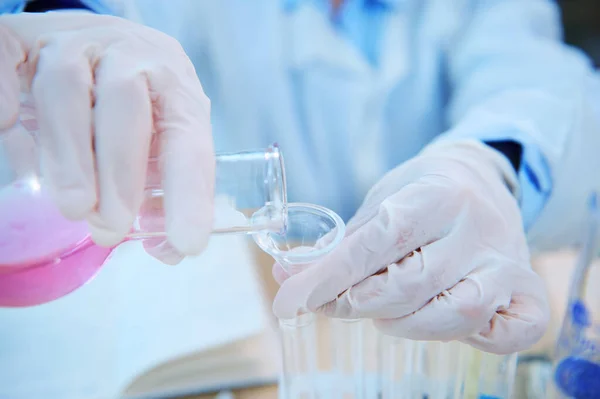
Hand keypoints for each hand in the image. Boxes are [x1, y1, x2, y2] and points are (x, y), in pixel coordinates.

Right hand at [0, 12, 213, 262]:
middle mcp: (130, 55)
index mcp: (174, 87)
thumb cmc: (141, 104)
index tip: (187, 242)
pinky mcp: (29, 38)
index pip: (188, 140)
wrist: (109, 43)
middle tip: (110, 226)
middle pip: (124, 104)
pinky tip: (10, 130)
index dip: (190, 193)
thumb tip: (167, 249)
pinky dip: (4, 96)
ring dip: (70, 154)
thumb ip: (165, 190)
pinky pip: (8, 55)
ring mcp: (78, 42)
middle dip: (119, 174)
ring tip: (75, 207)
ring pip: (67, 87)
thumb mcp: (164, 139)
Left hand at [273, 140, 548, 353]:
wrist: (479, 180)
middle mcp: (478, 227)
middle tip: (336, 304)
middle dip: (359, 304)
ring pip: (456, 313)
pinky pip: (511, 333)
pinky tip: (443, 321)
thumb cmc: (419, 194)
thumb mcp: (378, 204)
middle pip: (413, 284)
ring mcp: (508, 260)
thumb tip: (286, 279)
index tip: (290, 300)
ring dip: (406, 325)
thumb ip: (338, 246)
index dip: (329, 276)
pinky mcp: (526, 287)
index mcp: (437, 194)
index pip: (378, 241)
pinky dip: (476, 340)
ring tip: (383, 312)